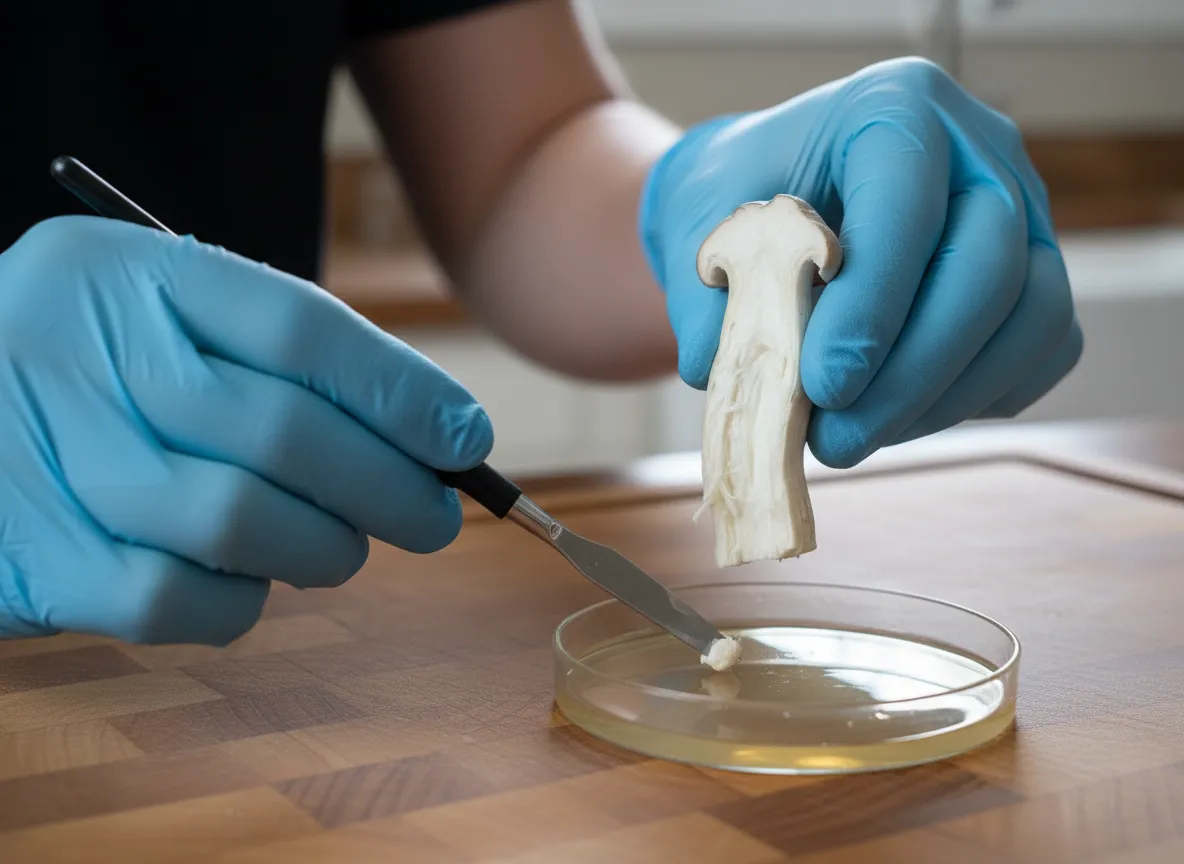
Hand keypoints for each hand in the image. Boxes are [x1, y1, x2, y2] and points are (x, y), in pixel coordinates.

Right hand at [0, 216, 491, 642]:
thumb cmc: (93, 381)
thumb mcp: (162, 328)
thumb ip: (281, 368)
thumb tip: (440, 440)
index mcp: (123, 273)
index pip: (301, 327)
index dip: (404, 391)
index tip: (467, 438)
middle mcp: (74, 349)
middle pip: (284, 430)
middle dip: (390, 486)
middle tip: (434, 516)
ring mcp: (44, 456)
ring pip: (241, 521)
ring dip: (323, 549)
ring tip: (338, 549)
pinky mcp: (29, 559)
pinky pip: (179, 600)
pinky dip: (241, 602)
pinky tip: (248, 581)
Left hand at [639, 57, 1081, 467]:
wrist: (766, 206)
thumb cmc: (737, 207)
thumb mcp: (702, 235)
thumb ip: (712, 298)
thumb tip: (721, 369)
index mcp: (891, 107)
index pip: (906, 199)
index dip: (873, 302)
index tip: (822, 384)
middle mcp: (976, 149)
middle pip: (988, 264)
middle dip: (911, 371)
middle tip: (835, 439)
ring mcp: (1021, 210)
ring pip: (1032, 315)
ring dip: (943, 399)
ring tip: (853, 440)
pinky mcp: (1035, 273)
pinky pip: (1041, 348)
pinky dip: (976, 398)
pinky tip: (898, 419)